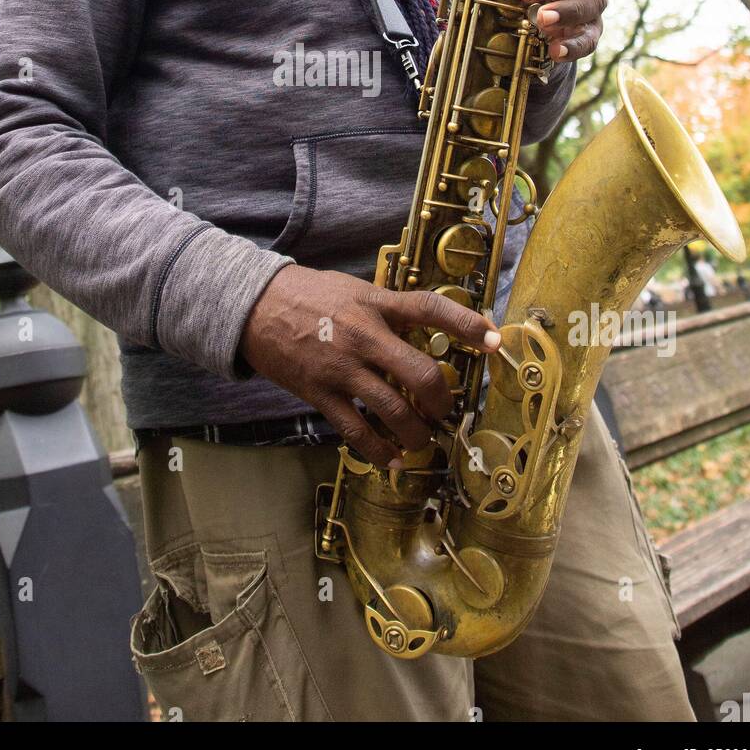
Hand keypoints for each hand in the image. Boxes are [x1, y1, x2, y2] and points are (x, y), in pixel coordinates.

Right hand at [239, 264, 499, 468]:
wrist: (254, 306)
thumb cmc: (309, 295)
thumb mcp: (355, 290)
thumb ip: (388, 309)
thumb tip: (427, 330)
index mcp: (376, 304)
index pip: (430, 309)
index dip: (466, 324)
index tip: (495, 341)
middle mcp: (364, 335)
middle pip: (420, 373)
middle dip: (442, 400)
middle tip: (445, 410)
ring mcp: (342, 368)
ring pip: (394, 411)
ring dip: (416, 433)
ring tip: (423, 440)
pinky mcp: (320, 394)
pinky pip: (356, 430)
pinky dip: (378, 450)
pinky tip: (390, 458)